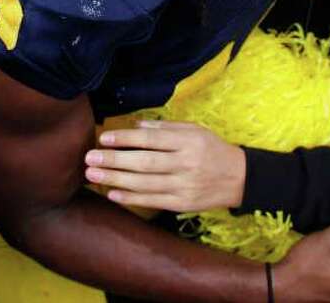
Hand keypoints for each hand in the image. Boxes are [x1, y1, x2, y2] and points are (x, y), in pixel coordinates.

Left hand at [85, 120, 245, 211]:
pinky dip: (132, 198)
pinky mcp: (183, 204)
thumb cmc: (212, 149)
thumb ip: (165, 128)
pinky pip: (153, 201)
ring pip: (145, 183)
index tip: (103, 138)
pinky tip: (113, 194)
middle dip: (114, 160)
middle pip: (144, 162)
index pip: (151, 140)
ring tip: (94, 175)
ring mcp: (184, 185)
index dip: (125, 138)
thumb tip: (136, 126)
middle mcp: (186, 164)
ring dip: (116, 180)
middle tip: (90, 158)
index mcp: (188, 142)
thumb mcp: (195, 130)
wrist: (239, 178)